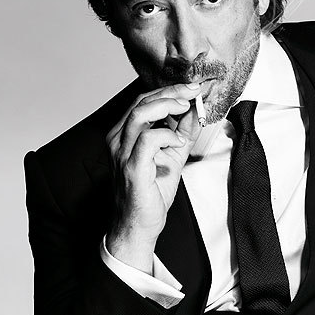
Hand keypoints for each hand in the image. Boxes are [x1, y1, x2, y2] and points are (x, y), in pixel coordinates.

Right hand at [105, 83, 201, 271]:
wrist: (138, 226)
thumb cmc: (150, 193)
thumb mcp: (171, 156)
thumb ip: (182, 133)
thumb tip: (196, 112)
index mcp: (124, 135)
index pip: (144, 101)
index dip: (170, 90)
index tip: (192, 88)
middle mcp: (118, 140)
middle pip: (142, 101)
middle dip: (172, 92)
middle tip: (195, 91)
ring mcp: (122, 153)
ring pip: (141, 114)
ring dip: (168, 106)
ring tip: (187, 108)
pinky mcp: (132, 167)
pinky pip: (148, 139)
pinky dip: (167, 135)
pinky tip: (179, 142)